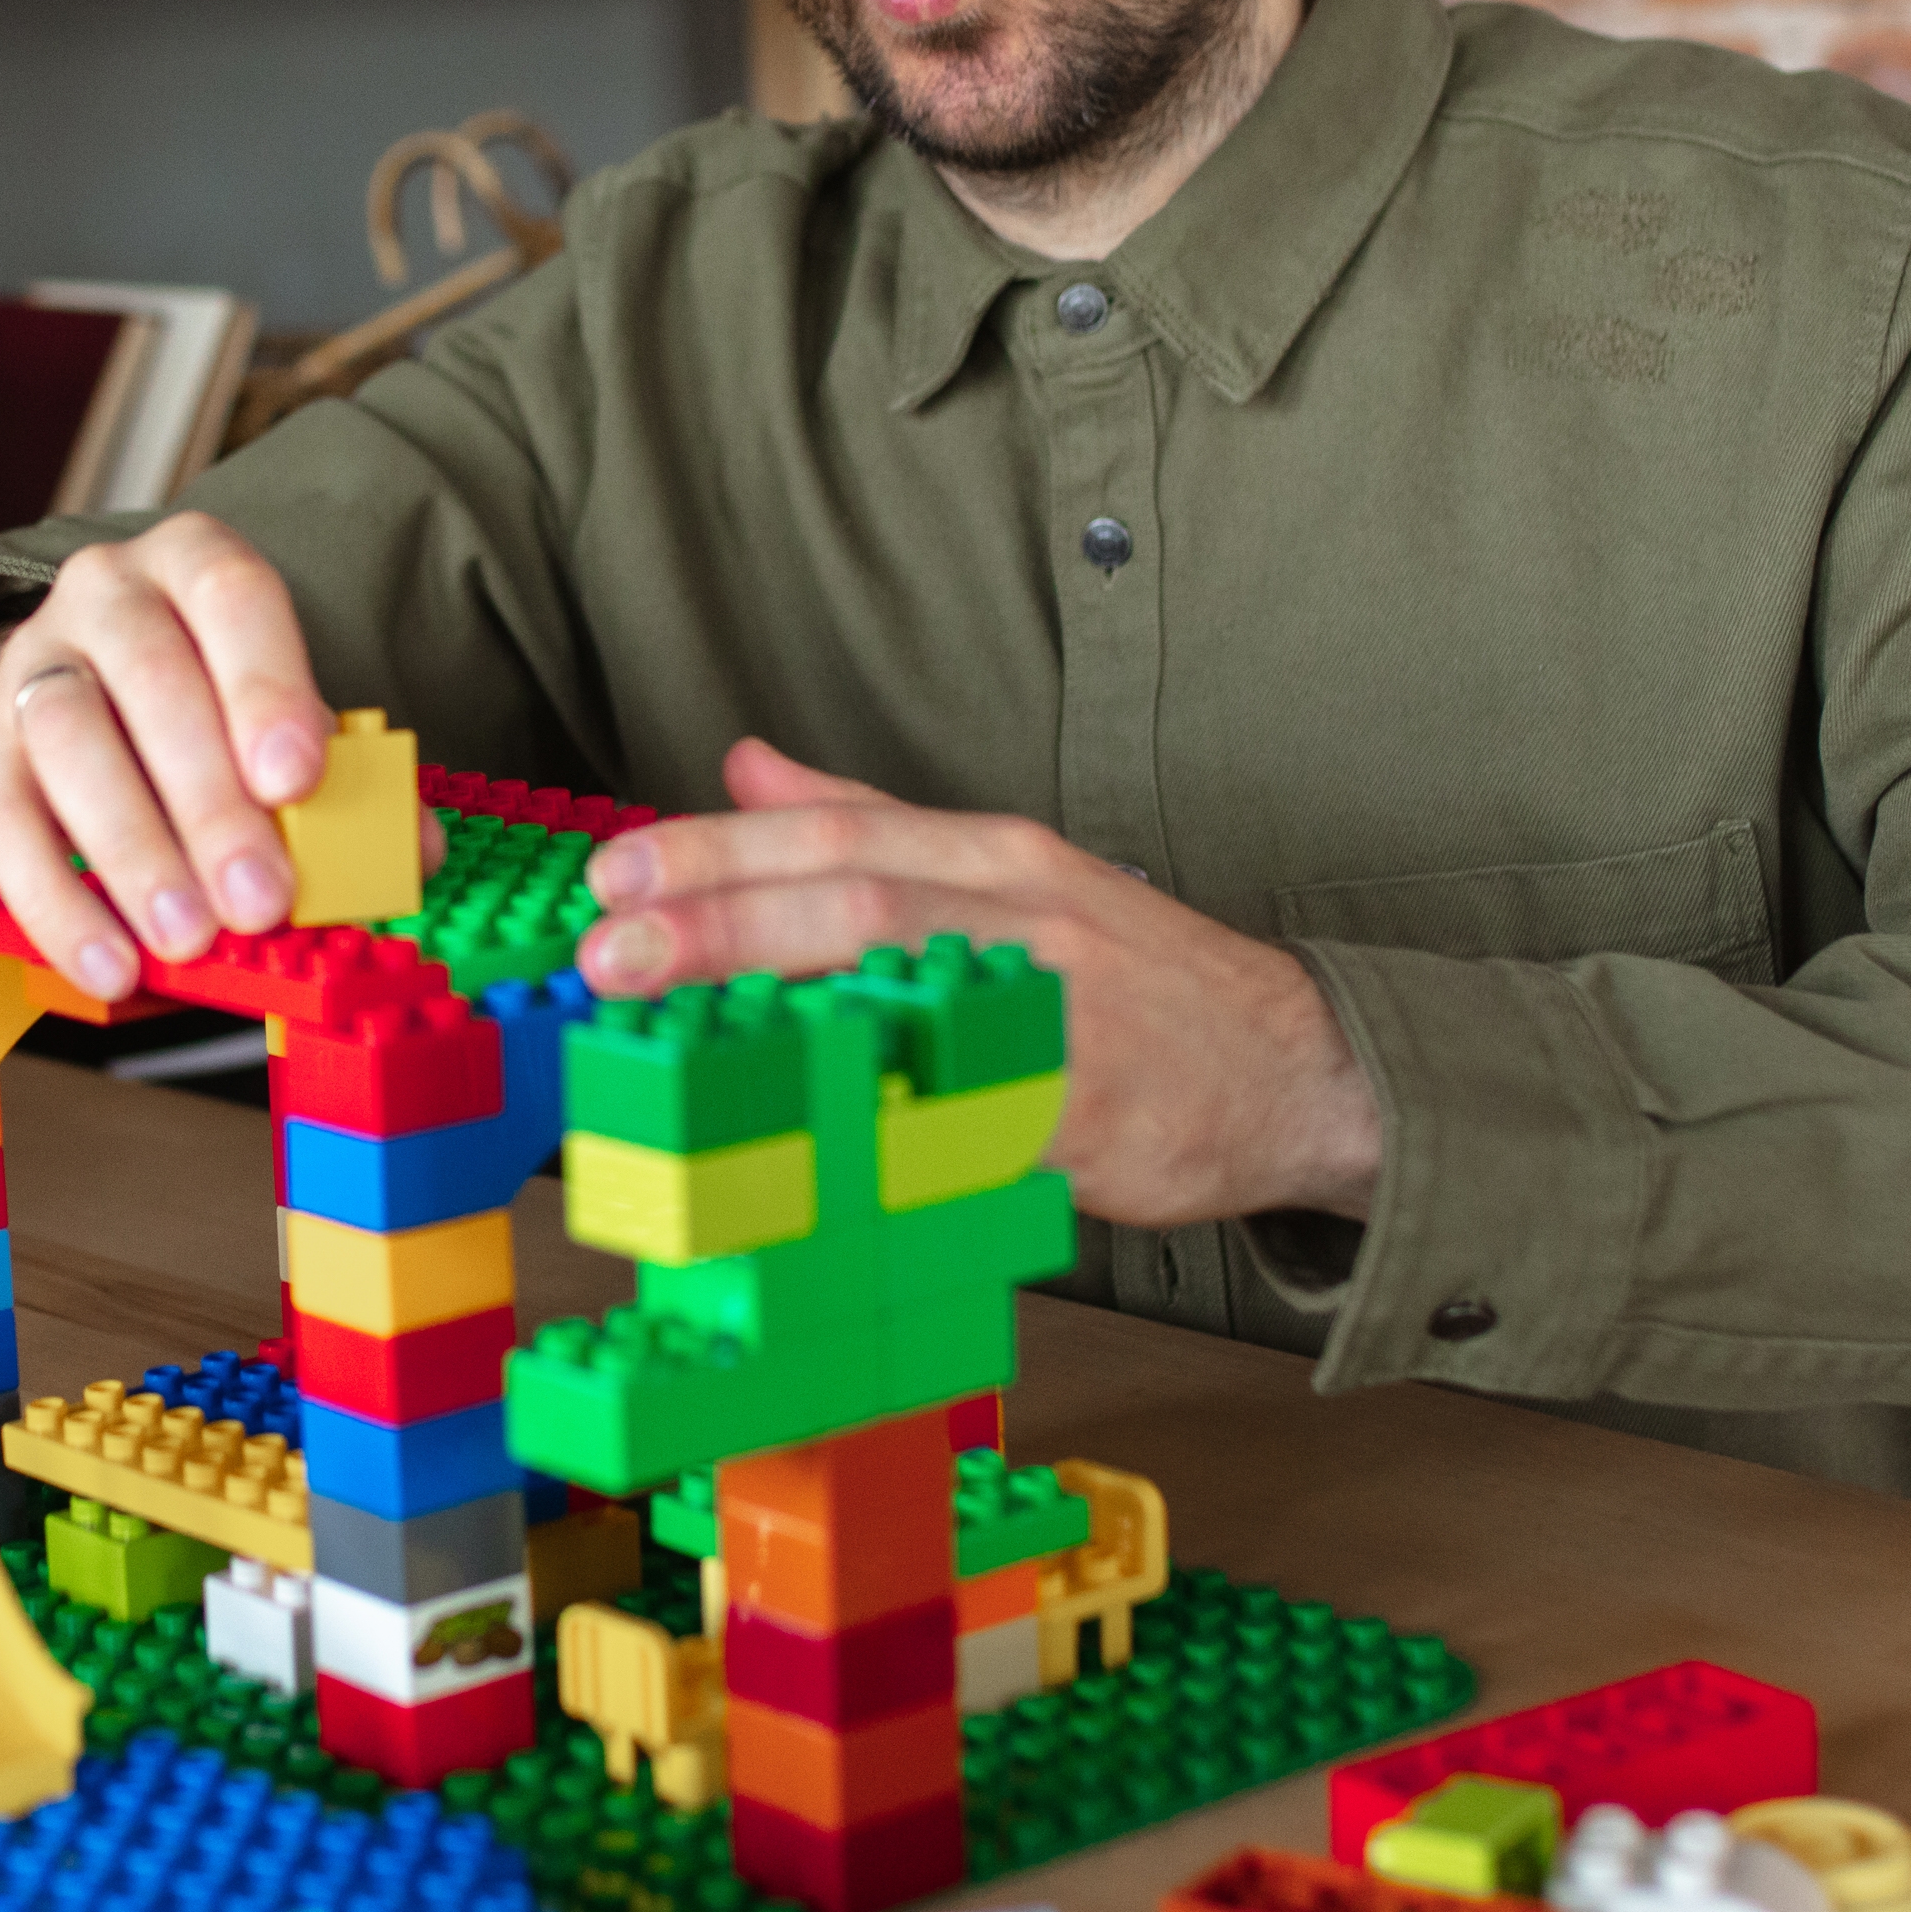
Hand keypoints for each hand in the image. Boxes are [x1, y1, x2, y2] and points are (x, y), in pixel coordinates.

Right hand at [0, 516, 364, 1001]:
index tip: (295, 782)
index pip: (233, 598)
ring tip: (188, 937)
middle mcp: (106, 595)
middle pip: (152, 681)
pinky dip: (58, 904)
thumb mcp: (283, 716)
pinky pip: (4, 825)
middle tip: (259, 899)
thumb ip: (348, 776)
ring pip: (70, 742)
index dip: (266, 688)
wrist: (85, 691)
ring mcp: (33, 665)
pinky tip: (111, 964)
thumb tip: (414, 851)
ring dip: (134, 852)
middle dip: (210, 802)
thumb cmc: (211, 702)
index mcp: (197, 565)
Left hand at [576, 738, 1383, 1230]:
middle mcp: (1025, 914)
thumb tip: (744, 767)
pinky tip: (801, 1144)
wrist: (1296, 1068)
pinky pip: (973, 1119)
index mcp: (994, 854)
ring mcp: (1061, 1011)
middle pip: (856, 902)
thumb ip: (870, 825)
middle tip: (614, 951)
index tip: (614, 875)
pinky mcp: (1089, 1110)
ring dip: (779, 1020)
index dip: (718, 852)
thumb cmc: (1131, 978)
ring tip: (671, 1042)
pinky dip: (889, 1127)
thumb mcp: (1005, 873)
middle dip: (723, 920)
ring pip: (910, 998)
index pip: (837, 835)